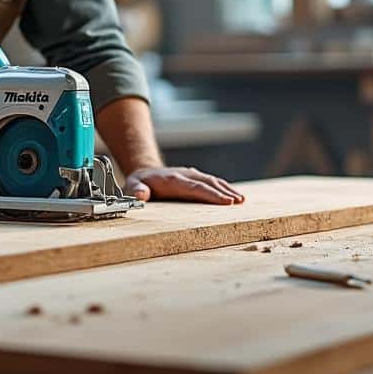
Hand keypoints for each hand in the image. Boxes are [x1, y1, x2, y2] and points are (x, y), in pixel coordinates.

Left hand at [124, 166, 244, 204]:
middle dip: (224, 192)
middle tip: (238, 202)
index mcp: (171, 180)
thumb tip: (142, 194)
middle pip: (207, 183)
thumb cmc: (138, 183)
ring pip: (212, 181)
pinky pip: (212, 182)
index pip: (194, 188)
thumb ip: (135, 190)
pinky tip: (235, 196)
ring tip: (242, 200)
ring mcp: (191, 175)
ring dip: (227, 189)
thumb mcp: (131, 186)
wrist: (144, 171)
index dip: (210, 194)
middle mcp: (184, 175)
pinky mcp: (195, 178)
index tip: (225, 201)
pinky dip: (224, 188)